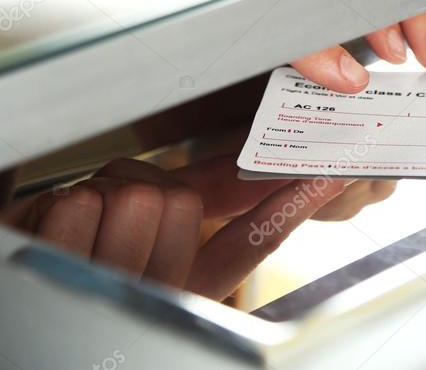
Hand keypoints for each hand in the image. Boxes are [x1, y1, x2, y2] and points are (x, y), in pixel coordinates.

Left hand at [0, 156, 390, 300]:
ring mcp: (107, 284)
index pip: (250, 243)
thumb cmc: (68, 270)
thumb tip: (239, 175)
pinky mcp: (59, 271)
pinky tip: (47, 231)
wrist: (15, 318)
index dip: (293, 206)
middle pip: (180, 200)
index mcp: (179, 292)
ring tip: (78, 226)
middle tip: (114, 209)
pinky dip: (60, 201)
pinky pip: (81, 200)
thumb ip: (193, 212)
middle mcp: (152, 294)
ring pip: (137, 193)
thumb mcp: (139, 249)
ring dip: (100, 192)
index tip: (328, 177)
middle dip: (143, 187)